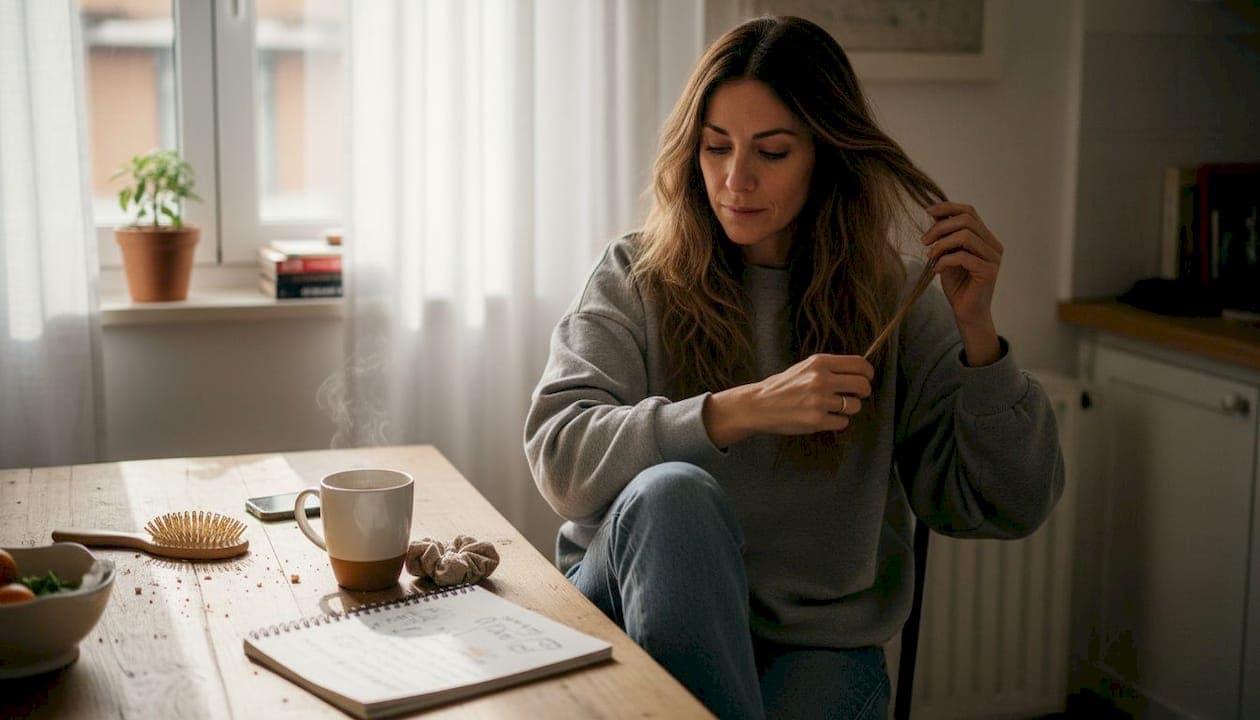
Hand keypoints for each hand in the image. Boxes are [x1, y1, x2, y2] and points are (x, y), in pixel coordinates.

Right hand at [703, 354, 872, 446]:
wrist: (759, 405)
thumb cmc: (783, 386)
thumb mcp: (805, 367)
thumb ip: (830, 368)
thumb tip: (859, 373)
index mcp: (820, 363)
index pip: (859, 364)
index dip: (867, 373)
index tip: (865, 379)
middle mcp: (821, 379)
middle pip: (862, 385)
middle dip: (863, 393)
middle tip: (855, 396)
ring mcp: (819, 401)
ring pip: (855, 406)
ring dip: (849, 409)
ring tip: (833, 408)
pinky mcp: (816, 420)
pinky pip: (843, 422)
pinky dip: (837, 422)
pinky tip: (824, 417)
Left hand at [922, 202, 1002, 364]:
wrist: (966, 313)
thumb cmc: (958, 285)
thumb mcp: (948, 255)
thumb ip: (946, 237)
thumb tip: (934, 214)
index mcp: (986, 238)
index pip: (970, 212)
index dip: (948, 207)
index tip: (928, 212)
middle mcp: (993, 245)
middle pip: (967, 220)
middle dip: (940, 227)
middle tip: (924, 241)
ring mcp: (993, 258)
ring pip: (965, 236)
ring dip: (941, 244)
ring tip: (930, 256)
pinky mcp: (989, 272)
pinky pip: (963, 257)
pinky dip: (945, 260)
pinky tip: (937, 269)